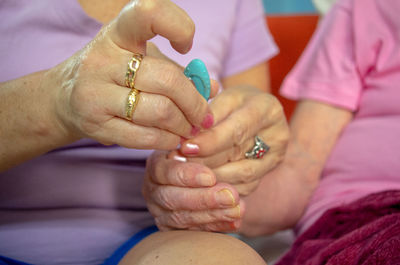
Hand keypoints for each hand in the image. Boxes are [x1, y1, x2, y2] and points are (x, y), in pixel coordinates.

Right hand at [47, 0, 215, 148]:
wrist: (64, 99)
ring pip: (159, 111)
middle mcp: (103, 60)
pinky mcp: (97, 125)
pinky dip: (168, 140)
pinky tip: (173, 138)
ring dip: (184, 125)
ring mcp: (96, 94)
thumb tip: (213, 87)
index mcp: (118, 34)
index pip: (149, 14)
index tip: (186, 45)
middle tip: (205, 115)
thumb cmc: (114, 74)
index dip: (179, 27)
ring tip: (190, 128)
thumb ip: (177, 70)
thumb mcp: (141, 60)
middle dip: (195, 103)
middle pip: (167, 79)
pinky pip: (145, 137)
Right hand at [143, 151, 244, 231]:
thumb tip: (201, 145)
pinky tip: (235, 221)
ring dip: (213, 215)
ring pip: (182, 218)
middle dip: (204, 199)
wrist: (197, 172)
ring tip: (238, 209)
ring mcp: (160, 211)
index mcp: (156, 165)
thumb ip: (200, 143)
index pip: (165, 172)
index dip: (188, 175)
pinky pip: (193, 231)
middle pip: (172, 199)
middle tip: (231, 195)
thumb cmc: (198, 151)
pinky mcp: (172, 228)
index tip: (211, 176)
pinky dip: (216, 227)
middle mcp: (153, 189)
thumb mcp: (197, 141)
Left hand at [174, 86, 288, 194]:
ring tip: (187, 172)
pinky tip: (202, 183)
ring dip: (211, 175)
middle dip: (205, 160)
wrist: (257, 112)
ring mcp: (276, 157)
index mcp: (268, 109)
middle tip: (178, 161)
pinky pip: (244, 186)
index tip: (185, 147)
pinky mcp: (269, 173)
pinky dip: (221, 186)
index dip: (210, 142)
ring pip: (241, 174)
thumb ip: (210, 114)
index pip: (237, 129)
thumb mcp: (224, 98)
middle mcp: (278, 135)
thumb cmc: (236, 102)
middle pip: (238, 154)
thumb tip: (190, 135)